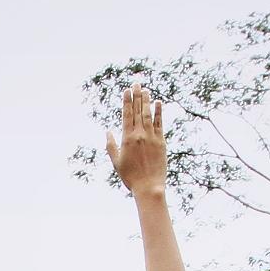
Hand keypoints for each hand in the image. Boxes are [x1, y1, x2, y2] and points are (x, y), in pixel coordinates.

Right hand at [106, 84, 168, 198]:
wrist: (149, 186)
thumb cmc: (130, 177)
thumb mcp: (116, 162)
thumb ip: (111, 145)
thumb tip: (108, 131)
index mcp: (127, 139)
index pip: (127, 115)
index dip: (127, 101)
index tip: (127, 91)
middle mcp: (139, 135)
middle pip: (138, 111)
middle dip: (136, 96)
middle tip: (136, 83)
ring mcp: (152, 137)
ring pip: (148, 114)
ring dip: (147, 101)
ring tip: (145, 90)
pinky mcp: (162, 142)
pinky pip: (160, 123)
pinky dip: (159, 112)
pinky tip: (158, 103)